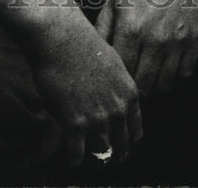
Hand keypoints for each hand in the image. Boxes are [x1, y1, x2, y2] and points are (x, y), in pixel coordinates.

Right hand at [25, 7, 141, 167]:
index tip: (118, 148)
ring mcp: (98, 118)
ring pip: (100, 153)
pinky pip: (76, 156)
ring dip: (90, 156)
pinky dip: (71, 159)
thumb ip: (117, 88)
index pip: (136, 131)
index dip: (127, 142)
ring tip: (82, 153)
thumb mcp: (112, 64)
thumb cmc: (82, 44)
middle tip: (102, 160)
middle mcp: (118, 108)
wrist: (61, 38)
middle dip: (112, 156)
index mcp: (129, 93)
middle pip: (121, 147)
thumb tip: (115, 102)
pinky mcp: (75, 123)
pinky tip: (67, 155)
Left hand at [96, 0, 197, 97]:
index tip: (111, 76)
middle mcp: (156, 38)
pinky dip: (175, 78)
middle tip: (127, 82)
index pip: (120, 72)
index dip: (115, 78)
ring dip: (154, 87)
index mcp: (131, 27)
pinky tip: (165, 69)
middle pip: (143, 85)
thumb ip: (103, 27)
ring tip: (146, 78)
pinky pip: (186, 73)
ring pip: (165, 85)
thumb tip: (95, 54)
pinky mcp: (196, 37)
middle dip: (133, 88)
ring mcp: (178, 39)